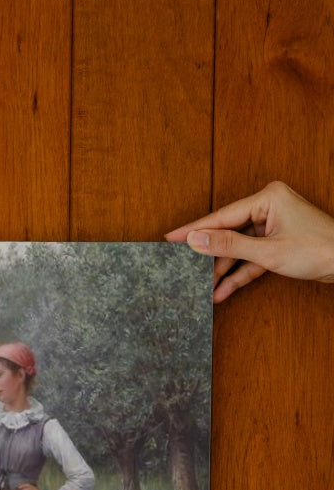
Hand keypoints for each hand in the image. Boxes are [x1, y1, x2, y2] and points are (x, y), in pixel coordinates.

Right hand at [166, 180, 333, 302]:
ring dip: (223, 270)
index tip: (171, 238)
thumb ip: (229, 245)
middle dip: (209, 255)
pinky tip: (223, 290)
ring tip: (203, 288)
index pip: (222, 216)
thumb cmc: (319, 250)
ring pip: (239, 248)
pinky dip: (239, 273)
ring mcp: (273, 225)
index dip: (195, 230)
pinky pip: (251, 258)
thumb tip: (196, 239)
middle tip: (182, 266)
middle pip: (228, 232)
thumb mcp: (268, 252)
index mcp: (267, 198)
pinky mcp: (278, 243)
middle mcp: (269, 208)